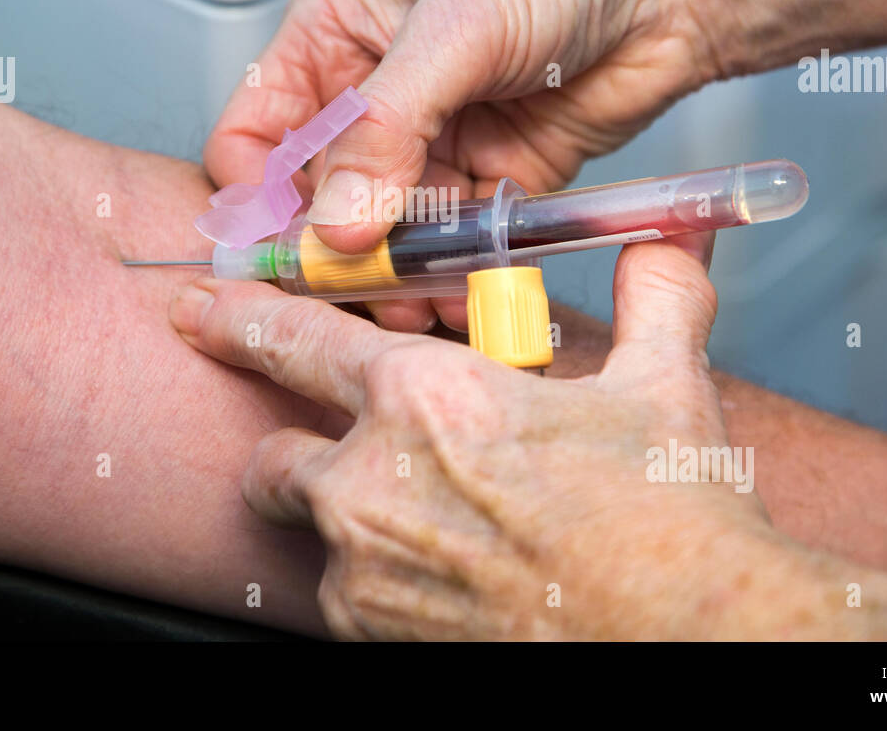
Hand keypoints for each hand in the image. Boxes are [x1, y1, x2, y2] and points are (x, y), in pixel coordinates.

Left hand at [169, 232, 800, 638]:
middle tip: (357, 456)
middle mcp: (373, 482)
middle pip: (275, 453)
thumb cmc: (667, 522)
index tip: (199, 307)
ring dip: (349, 518)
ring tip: (430, 524)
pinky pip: (347, 595)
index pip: (294, 338)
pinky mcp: (373, 634)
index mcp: (428, 400)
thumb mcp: (664, 387)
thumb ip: (653, 299)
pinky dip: (380, 580)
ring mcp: (366, 568)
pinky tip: (451, 575)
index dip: (238, 318)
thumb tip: (661, 251)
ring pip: (312, 529)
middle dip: (296, 448)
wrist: (687, 635)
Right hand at [204, 0, 713, 330]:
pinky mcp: (488, 176)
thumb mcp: (455, 29)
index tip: (285, 255)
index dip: (260, 198)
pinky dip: (451, 272)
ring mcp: (433, 139)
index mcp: (336, 34)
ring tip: (414, 303)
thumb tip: (337, 224)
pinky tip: (459, 289)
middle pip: (321, 198)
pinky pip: (451, 240)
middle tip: (360, 293)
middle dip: (338, 251)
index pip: (258, 133)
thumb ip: (385, 129)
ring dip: (396, 274)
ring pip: (386, 231)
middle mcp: (376, 92)